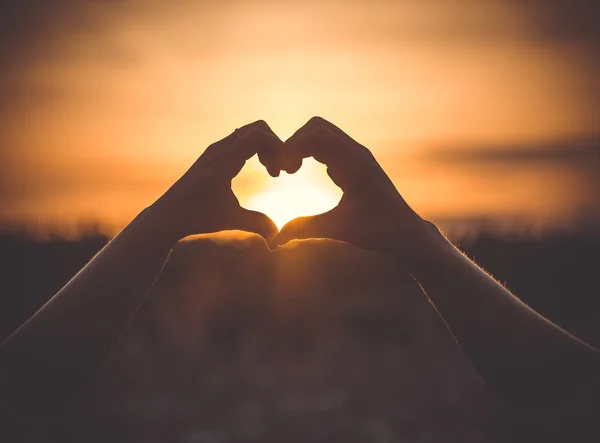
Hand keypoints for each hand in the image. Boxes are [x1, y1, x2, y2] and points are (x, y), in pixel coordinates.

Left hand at [148, 120, 282, 244]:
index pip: (257, 136)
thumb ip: (256, 222)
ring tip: (272, 172)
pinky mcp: (215, 155)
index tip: (283, 171)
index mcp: (222, 162)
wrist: (168, 216)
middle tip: (279, 170)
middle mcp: (218, 150)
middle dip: (274, 145)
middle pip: (256, 129)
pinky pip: (242, 141)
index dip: (277, 147)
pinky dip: (257, 149)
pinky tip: (262, 170)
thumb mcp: (229, 220)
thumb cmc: (196, 218)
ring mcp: (216, 150)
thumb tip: (277, 233)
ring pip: (249, 133)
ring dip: (266, 148)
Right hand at [276, 117, 439, 259]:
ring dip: (302, 146)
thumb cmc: (380, 232)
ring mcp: (357, 156)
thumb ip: (307, 229)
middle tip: (284, 169)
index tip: (281, 171)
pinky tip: (302, 174)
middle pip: (317, 127)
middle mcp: (357, 154)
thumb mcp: (341, 230)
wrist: (407, 233)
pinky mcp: (355, 163)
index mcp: (355, 165)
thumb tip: (275, 240)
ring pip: (322, 134)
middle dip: (294, 143)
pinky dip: (311, 152)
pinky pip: (328, 145)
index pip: (317, 137)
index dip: (292, 147)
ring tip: (290, 171)